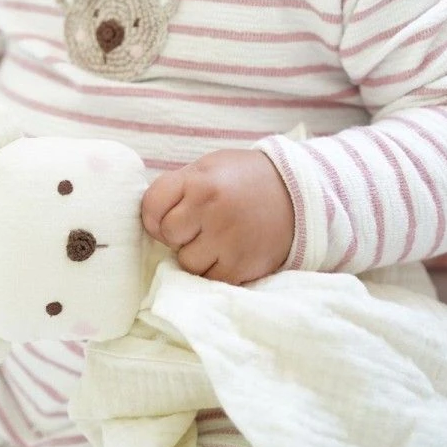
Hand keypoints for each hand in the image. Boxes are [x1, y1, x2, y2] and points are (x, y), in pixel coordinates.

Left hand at [141, 149, 293, 284]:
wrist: (298, 194)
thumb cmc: (244, 180)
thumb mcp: (209, 168)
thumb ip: (178, 188)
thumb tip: (148, 220)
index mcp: (199, 181)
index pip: (151, 206)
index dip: (155, 215)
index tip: (168, 216)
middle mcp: (211, 209)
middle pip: (168, 235)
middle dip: (178, 234)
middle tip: (199, 226)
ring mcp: (227, 240)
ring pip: (186, 262)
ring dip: (196, 255)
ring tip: (216, 240)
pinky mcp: (242, 265)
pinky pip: (209, 278)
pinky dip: (214, 270)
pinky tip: (228, 253)